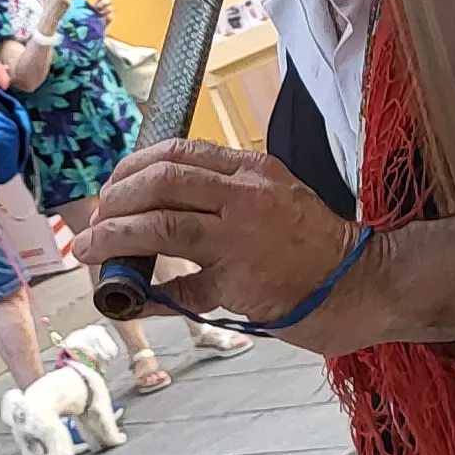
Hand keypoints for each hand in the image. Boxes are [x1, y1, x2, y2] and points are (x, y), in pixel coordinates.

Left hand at [77, 141, 374, 352]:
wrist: (364, 283)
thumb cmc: (317, 245)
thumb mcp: (277, 195)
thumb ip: (227, 193)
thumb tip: (167, 202)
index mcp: (250, 170)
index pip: (176, 154)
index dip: (133, 168)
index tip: (113, 186)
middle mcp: (244, 196)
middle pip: (159, 182)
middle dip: (115, 199)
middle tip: (95, 219)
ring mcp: (242, 240)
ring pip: (160, 225)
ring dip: (114, 237)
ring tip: (89, 249)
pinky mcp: (241, 285)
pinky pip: (181, 289)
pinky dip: (147, 294)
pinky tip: (126, 300)